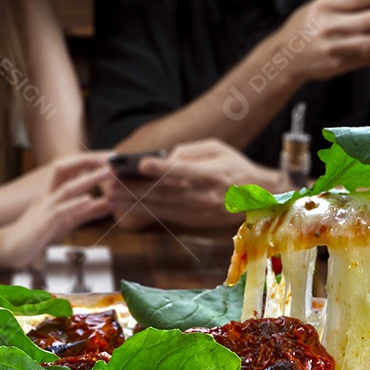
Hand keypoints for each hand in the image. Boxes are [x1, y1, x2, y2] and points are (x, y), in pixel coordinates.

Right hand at [0, 153, 113, 267]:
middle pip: (68, 171)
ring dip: (89, 179)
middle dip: (90, 162)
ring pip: (68, 188)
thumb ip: (88, 212)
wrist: (10, 248)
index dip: (90, 161)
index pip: (72, 170)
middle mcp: (49, 195)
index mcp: (53, 192)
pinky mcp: (44, 223)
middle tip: (112, 158)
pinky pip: (60, 210)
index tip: (111, 158)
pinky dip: (74, 204)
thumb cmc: (37, 233)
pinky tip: (88, 199)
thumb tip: (110, 204)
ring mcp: (45, 208)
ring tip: (106, 173)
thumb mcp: (67, 220)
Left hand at [108, 139, 276, 229]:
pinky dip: (144, 211)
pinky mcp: (194, 221)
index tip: (142, 163)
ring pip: (162, 206)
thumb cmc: (234, 166)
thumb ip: (190, 151)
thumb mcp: (217, 148)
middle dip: (137, 186)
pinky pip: (165, 215)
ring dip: (135, 201)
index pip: (184, 171)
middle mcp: (206, 196)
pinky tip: (127, 205)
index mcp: (214, 174)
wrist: (257, 197)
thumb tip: (165, 159)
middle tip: (112, 181)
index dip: (163, 168)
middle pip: (166, 191)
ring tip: (112, 195)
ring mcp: (199, 211)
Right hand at [275, 0, 369, 82]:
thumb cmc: (307, 27)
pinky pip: (368, 61)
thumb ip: (346, 1)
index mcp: (324, 6)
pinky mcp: (338, 66)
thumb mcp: (319, 5)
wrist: (284, 56)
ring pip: (368, 43)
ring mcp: (333, 48)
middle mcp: (328, 27)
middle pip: (366, 21)